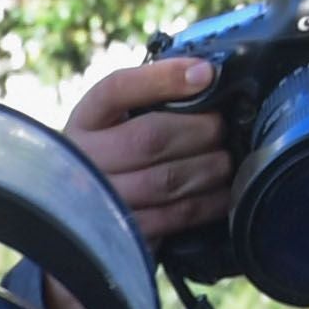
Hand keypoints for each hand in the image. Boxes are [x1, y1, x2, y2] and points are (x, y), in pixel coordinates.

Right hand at [67, 55, 230, 244]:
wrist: (83, 217)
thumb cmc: (114, 156)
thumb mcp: (115, 119)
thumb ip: (149, 96)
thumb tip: (205, 75)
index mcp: (84, 122)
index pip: (116, 89)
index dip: (163, 78)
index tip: (205, 73)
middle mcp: (85, 160)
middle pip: (150, 137)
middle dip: (200, 130)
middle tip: (221, 128)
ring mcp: (100, 202)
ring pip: (167, 179)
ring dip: (209, 167)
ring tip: (225, 159)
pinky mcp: (123, 234)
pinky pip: (174, 216)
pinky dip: (207, 201)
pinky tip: (221, 192)